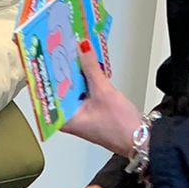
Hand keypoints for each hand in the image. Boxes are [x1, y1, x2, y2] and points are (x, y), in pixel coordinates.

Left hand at [59, 42, 143, 157]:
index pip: (50, 91)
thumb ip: (91, 68)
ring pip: (73, 87)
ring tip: (73, 51)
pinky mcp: (90, 109)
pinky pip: (83, 90)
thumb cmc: (120, 128)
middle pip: (61, 88)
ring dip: (75, 72)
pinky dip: (85, 78)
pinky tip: (86, 65)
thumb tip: (82, 49)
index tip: (49, 55)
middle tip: (61, 48)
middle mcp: (69, 117)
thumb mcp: (104, 92)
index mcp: (64, 119)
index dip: (49, 72)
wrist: (139, 139)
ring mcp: (80, 113)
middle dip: (63, 69)